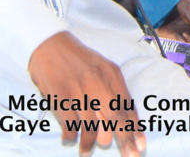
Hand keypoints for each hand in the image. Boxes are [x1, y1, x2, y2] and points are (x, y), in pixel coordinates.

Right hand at [28, 32, 143, 156]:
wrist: (48, 44)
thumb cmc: (78, 59)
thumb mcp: (102, 68)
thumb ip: (112, 92)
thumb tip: (119, 122)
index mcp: (111, 74)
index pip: (127, 106)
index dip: (135, 128)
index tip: (141, 146)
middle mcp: (98, 83)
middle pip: (115, 118)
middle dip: (124, 140)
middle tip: (130, 156)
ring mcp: (79, 91)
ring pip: (91, 127)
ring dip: (90, 144)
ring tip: (86, 153)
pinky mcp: (60, 98)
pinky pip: (70, 126)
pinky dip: (70, 136)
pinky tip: (70, 139)